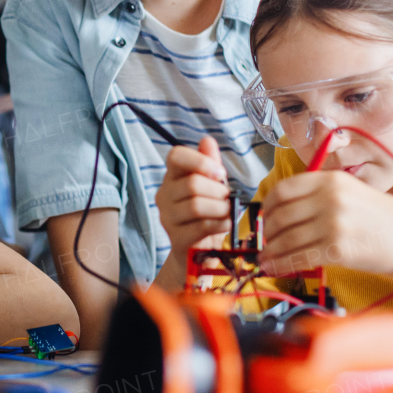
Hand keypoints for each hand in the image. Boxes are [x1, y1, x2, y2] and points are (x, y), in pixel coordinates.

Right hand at [154, 137, 231, 269]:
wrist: (199, 252)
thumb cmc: (207, 214)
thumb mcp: (211, 185)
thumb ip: (209, 163)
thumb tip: (207, 140)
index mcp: (172, 177)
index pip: (175, 156)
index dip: (200, 161)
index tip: (220, 173)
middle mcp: (164, 195)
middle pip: (192, 183)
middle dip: (218, 190)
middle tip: (228, 198)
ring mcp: (167, 218)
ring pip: (196, 205)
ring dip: (221, 208)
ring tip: (228, 212)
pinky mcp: (176, 239)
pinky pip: (201, 227)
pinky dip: (220, 224)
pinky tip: (226, 224)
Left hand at [258, 170, 392, 278]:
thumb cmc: (387, 221)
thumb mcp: (353, 194)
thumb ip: (320, 198)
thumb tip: (283, 215)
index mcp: (331, 179)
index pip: (283, 189)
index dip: (267, 207)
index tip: (264, 219)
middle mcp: (330, 197)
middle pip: (280, 214)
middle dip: (267, 232)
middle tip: (264, 242)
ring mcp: (333, 222)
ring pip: (286, 238)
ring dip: (271, 251)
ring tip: (265, 259)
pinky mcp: (337, 249)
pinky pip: (298, 257)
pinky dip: (280, 264)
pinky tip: (274, 268)